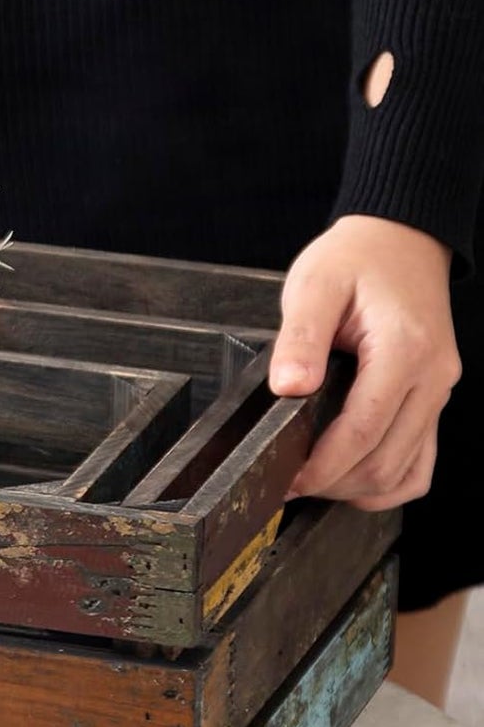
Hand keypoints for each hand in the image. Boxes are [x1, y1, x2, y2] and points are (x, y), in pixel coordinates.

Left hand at [269, 215, 459, 510]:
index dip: (323, 464)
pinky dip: (388, 480)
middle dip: (334, 482)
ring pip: (406, 469)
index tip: (288, 478)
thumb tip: (289, 388)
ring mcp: (437, 391)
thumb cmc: (356, 258)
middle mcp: (431, 377)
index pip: (364, 429)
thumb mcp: (315, 285)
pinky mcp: (432, 397)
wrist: (399, 239)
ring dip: (358, 486)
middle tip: (288, 483)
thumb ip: (300, 338)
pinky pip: (420, 459)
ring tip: (313, 481)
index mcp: (403, 350)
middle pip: (386, 460)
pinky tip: (352, 477)